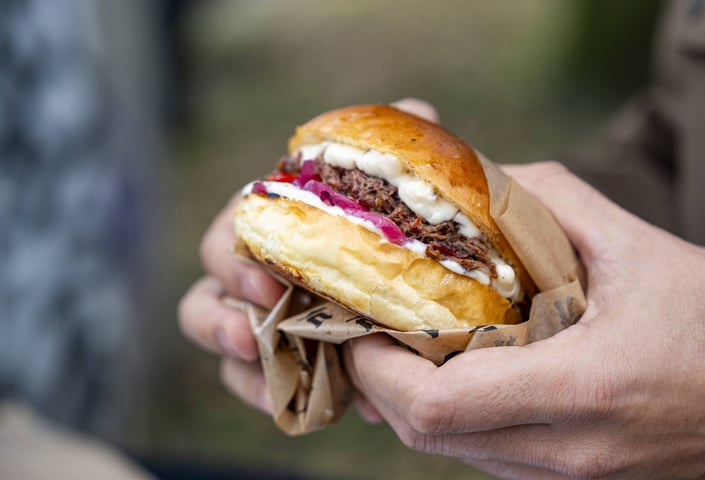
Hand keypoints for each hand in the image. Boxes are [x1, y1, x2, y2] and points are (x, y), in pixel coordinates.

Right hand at [177, 98, 439, 417]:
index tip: (269, 281)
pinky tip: (330, 407)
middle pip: (208, 288)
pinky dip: (278, 395)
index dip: (238, 253)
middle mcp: (260, 270)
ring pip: (220, 341)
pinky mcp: (284, 364)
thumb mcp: (406, 192)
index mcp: (280, 222)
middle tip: (259, 332)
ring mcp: (266, 320)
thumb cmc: (401, 230)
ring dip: (239, 361)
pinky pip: (257, 384)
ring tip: (272, 377)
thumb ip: (402, 153)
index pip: (235, 228)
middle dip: (223, 311)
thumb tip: (416, 111)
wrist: (431, 290)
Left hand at [344, 162, 704, 478]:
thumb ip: (555, 206)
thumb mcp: (648, 249)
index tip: (357, 326)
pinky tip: (468, 373)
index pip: (437, 404)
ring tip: (410, 344)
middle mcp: (573, 450)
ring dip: (420, 402)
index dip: (378, 367)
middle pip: (432, 436)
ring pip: (459, 451)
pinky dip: (463, 419)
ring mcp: (578, 477)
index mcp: (586, 389)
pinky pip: (496, 455)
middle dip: (385, 384)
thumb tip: (488, 182)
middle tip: (372, 329)